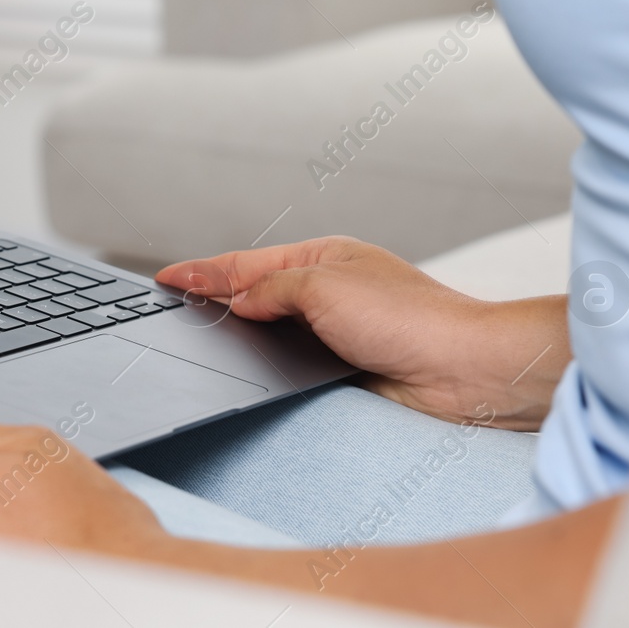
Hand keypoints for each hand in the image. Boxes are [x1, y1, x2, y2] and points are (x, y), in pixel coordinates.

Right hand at [156, 237, 568, 429]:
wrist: (461, 370)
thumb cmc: (409, 319)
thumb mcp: (323, 287)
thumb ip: (272, 291)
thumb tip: (241, 304)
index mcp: (323, 257)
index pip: (246, 263)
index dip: (203, 271)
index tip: (167, 276)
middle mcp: (328, 291)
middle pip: (255, 293)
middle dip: (215, 296)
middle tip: (173, 299)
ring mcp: (336, 330)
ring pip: (271, 329)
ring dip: (240, 330)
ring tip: (200, 329)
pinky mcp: (344, 367)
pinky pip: (290, 361)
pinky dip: (266, 360)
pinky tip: (249, 365)